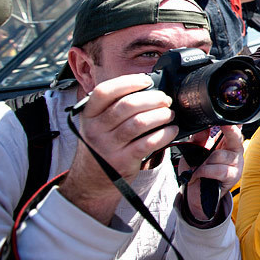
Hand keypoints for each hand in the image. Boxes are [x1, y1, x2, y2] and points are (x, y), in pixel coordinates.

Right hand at [60, 74, 177, 222]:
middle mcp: (95, 129)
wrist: (90, 179)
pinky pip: (148, 143)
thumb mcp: (98, 124)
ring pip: (139, 123)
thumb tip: (148, 88)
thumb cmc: (102, 144)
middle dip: (152, 99)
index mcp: (88, 114)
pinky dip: (164, 134)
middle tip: (165, 99)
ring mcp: (108, 146)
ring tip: (169, 114)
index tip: (146, 80)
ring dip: (160, 115)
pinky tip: (171, 130)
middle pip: (127, 106)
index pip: (104, 91)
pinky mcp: (123, 161)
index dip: (128, 82)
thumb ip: (114, 107)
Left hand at [181, 125, 243, 220]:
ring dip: (205, 161)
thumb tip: (203, 124)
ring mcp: (236, 164)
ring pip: (221, 155)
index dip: (233, 122)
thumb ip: (200, 137)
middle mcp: (235, 151)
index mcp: (228, 142)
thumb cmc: (197, 170)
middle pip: (236, 137)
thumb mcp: (195, 150)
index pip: (234, 128)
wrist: (195, 192)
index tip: (226, 115)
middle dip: (229, 130)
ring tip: (198, 167)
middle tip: (223, 125)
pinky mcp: (233, 176)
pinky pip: (219, 170)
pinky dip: (205, 171)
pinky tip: (198, 175)